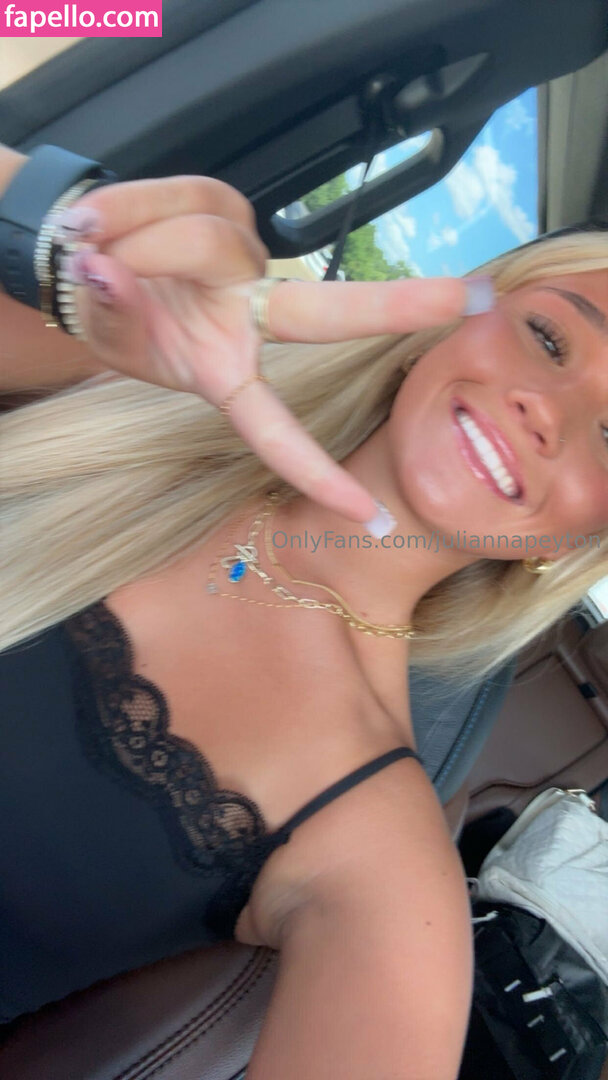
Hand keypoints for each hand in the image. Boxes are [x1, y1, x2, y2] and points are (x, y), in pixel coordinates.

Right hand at [57, 175, 487, 526]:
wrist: (80, 256)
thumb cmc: (108, 315)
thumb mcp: (105, 334)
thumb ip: (111, 310)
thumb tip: (104, 269)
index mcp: (225, 371)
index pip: (278, 430)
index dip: (317, 473)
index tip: (371, 516)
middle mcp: (251, 315)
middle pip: (328, 313)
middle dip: (397, 306)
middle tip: (476, 298)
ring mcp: (246, 260)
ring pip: (204, 236)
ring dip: (138, 236)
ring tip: (91, 245)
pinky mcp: (231, 209)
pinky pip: (187, 197)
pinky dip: (135, 206)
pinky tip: (105, 221)